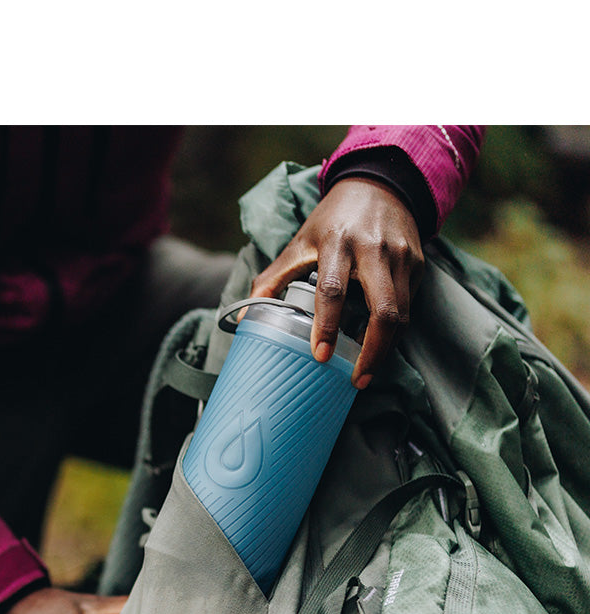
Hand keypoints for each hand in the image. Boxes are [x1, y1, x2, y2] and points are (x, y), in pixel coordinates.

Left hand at [250, 178, 423, 387]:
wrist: (380, 184)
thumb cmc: (333, 220)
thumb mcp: (299, 242)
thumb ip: (272, 278)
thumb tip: (244, 317)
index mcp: (338, 243)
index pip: (332, 290)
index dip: (326, 326)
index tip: (320, 355)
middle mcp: (375, 250)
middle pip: (383, 310)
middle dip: (372, 351)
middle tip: (357, 380)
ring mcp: (401, 258)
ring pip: (401, 314)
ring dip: (385, 348)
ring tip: (365, 371)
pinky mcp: (418, 265)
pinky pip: (408, 307)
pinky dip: (394, 332)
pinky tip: (377, 346)